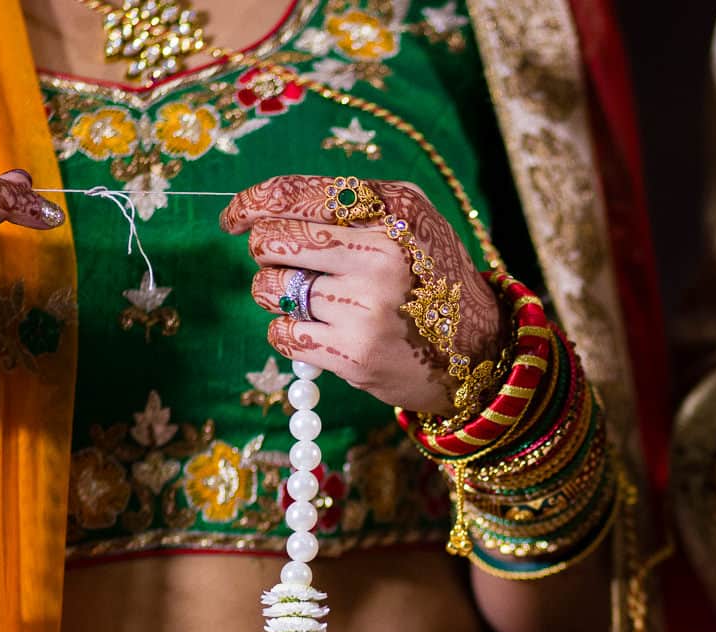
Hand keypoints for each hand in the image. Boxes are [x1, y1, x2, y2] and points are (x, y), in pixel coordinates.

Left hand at [221, 176, 502, 414]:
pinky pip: (282, 334)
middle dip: (268, 252)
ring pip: (270, 289)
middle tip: (290, 265)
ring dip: (278, 296)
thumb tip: (262, 207)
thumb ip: (349, 203)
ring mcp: (366, 307)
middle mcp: (380, 253)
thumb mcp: (409, 220)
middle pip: (271, 240)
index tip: (234, 217)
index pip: (294, 194)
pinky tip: (319, 333)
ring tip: (315, 302)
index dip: (251, 203)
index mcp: (393, 209)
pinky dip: (288, 334)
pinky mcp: (354, 354)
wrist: (482, 350)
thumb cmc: (432, 277)